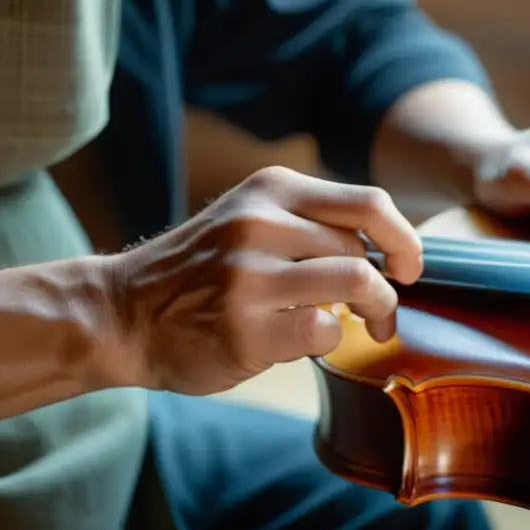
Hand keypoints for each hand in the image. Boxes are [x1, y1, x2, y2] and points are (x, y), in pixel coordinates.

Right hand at [97, 166, 421, 395]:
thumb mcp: (249, 216)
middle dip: (386, 288)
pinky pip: (326, 329)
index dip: (404, 238)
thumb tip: (391, 247)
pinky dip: (331, 339)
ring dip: (375, 311)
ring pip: (356, 283)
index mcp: (271, 189)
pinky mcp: (244, 327)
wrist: (121, 312)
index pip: (369, 204)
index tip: (408, 266)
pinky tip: (308, 340)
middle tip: (380, 312)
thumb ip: (311, 222)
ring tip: (368, 326)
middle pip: (362, 251)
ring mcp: (249, 275)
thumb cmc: (202, 269)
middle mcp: (260, 222)